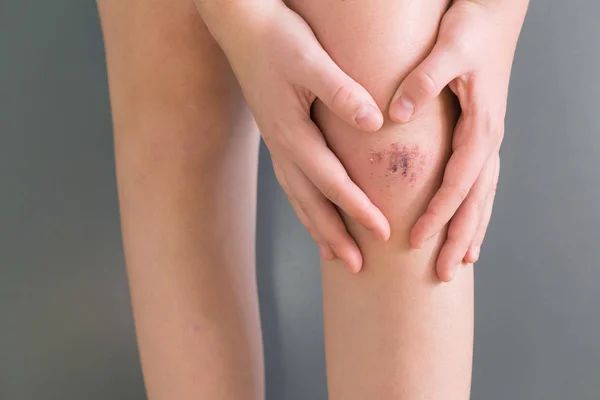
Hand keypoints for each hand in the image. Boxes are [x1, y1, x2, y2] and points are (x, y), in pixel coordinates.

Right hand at [198, 2, 390, 272]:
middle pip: (311, 202)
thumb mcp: (310, 59)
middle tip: (358, 267)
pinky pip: (293, 182)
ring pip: (299, 197)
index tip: (383, 232)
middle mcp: (283, 146)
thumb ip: (342, 92)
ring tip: (335, 254)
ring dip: (318, 227)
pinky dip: (306, 205)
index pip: (332, 182)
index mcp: (292, 132)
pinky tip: (315, 211)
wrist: (240, 24)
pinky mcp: (278, 135)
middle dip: (335, 236)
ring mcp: (277, 143)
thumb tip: (375, 124)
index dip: (358, 209)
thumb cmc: (276, 37)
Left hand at [388, 0, 528, 280]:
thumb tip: (396, 116)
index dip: (440, 213)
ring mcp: (487, 141)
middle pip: (476, 201)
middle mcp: (488, 140)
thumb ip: (423, 80)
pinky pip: (481, 184)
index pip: (459, 181)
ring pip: (483, 197)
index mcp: (480, 126)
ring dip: (471, 231)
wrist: (493, 13)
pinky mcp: (480, 136)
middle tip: (445, 274)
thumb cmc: (470, 29)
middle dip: (460, 238)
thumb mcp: (447, 48)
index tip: (418, 240)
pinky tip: (468, 227)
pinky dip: (475, 210)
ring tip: (461, 263)